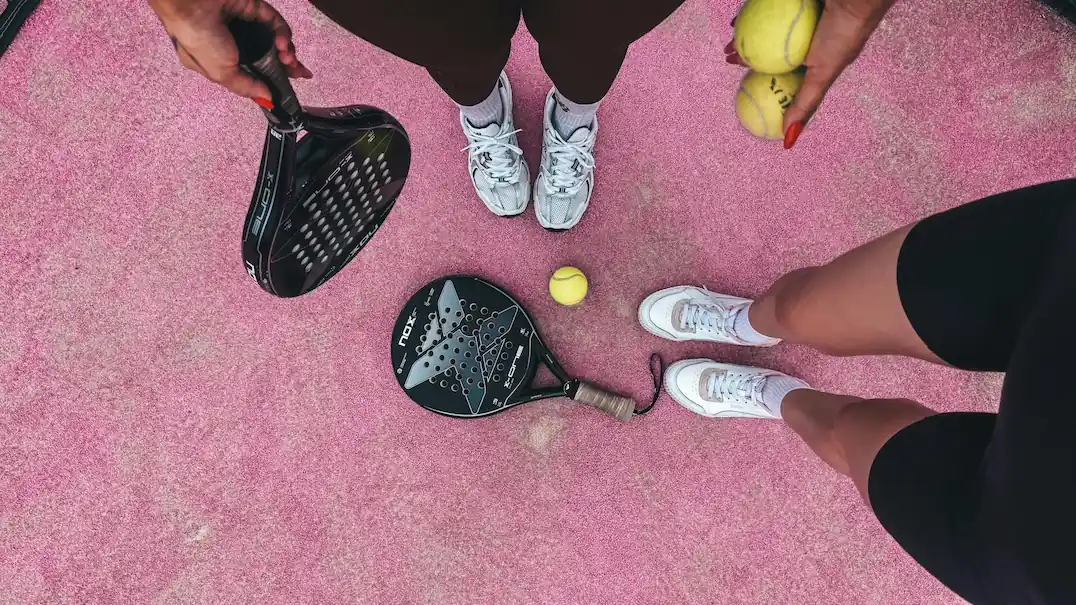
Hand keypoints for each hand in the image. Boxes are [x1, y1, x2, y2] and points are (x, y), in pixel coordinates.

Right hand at [149, 0, 311, 101]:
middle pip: (270, 57)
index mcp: (223, 61)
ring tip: (288, 58)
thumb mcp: (221, 73)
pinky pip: (274, 23)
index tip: (288, 89)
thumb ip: (246, 87)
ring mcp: (246, 25)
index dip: (272, 80)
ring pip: (275, 40)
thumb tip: (267, 99)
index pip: (254, 73)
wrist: (191, 3)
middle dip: (287, 67)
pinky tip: (282, 43)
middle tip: (300, 73)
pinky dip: (282, 33)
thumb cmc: (200, 40)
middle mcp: (236, 43)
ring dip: (286, 51)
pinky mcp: (254, 8)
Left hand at [725, 0, 895, 147]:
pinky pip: (768, 10)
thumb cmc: (844, 33)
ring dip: (746, 35)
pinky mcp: (794, 4)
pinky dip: (753, 14)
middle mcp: (807, 40)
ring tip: (730, 40)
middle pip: (770, 51)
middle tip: (729, 58)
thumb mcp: (823, 73)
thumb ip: (805, 104)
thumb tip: (787, 140)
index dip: (759, 80)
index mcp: (815, 59)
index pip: (781, 75)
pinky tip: (738, 19)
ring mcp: (799, 20)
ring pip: (766, 31)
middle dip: (747, 56)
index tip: (741, 84)